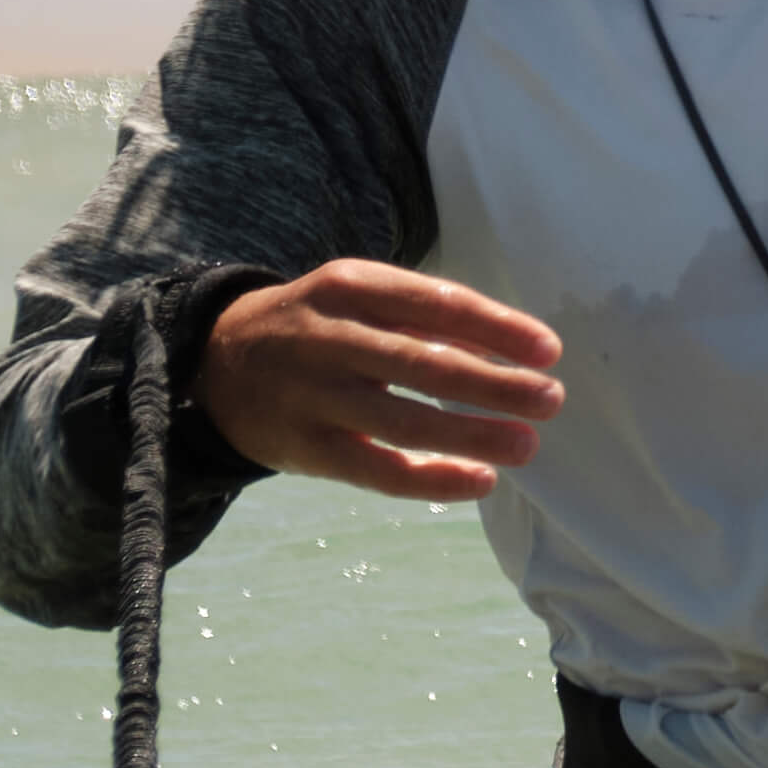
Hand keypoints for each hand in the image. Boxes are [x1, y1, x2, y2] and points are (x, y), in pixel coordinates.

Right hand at [197, 259, 565, 502]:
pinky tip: (481, 481)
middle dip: (493, 384)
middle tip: (551, 399)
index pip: (435, 303)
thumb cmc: (321, 326)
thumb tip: (515, 351)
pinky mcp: (304, 448)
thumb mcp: (360, 298)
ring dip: (472, 435)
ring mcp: (311, 396)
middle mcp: (326, 337)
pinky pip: (375, 470)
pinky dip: (431, 478)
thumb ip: (428, 318)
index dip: (497, 328)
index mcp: (349, 286)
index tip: (549, 351)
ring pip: (402, 421)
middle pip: (422, 363)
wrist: (216, 362)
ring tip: (528, 444)